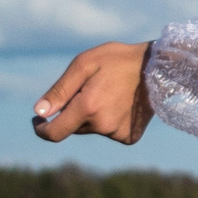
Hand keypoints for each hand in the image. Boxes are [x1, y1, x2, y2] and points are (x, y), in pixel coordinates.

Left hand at [33, 41, 153, 143]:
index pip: (54, 133)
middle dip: (74, 112)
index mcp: (87, 107)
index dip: (41, 129)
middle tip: (90, 88)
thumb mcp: (85, 64)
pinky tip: (121, 104)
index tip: (38, 121)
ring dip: (92, 115)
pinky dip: (108, 121)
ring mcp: (118, 133)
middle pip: (73, 127)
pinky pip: (108, 132)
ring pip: (92, 129)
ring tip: (110, 92)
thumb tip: (39, 112)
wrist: (159, 68)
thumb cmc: (118, 60)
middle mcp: (102, 125)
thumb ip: (60, 90)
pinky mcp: (130, 136)